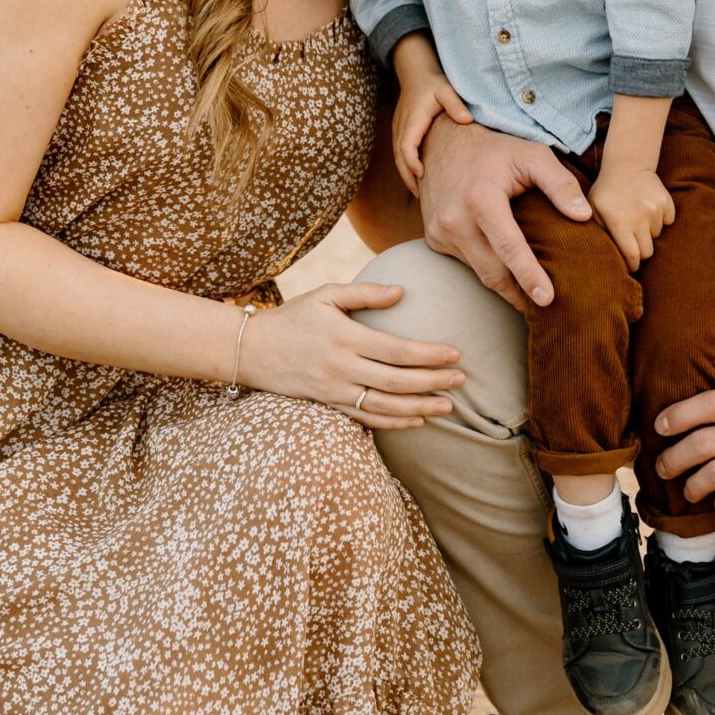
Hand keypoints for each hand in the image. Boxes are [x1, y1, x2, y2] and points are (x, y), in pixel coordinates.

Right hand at [242, 281, 463, 429]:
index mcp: (344, 337)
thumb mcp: (326, 295)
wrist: (252, 349)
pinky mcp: (328, 405)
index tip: (455, 353)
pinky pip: (366, 418)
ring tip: (447, 405)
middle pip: (396, 381)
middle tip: (461, 379)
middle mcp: (341, 367)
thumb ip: (365, 292)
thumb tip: (402, 292)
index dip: (428, 355)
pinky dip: (394, 422)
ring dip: (420, 407)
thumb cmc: (294, 316)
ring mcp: (334, 391)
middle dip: (433, 382)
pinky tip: (417, 419)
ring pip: (385, 406)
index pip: (396, 350)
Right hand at [393, 69, 471, 192]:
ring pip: (398, 158)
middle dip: (408, 177)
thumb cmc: (432, 81)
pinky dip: (406, 167)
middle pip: (399, 158)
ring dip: (406, 175)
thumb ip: (455, 104)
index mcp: (413, 120)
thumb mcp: (446, 89)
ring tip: (420, 194)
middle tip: (421, 196)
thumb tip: (467, 120)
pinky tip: (418, 178)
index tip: (422, 175)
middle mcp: (402, 127)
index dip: (411, 162)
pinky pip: (400, 153)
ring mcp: (398, 130)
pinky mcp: (401, 131)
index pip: (406, 145)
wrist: (416, 71)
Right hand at [417, 114, 590, 311]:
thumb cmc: (495, 150)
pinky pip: (467, 263)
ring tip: (531, 296)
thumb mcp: (532, 154)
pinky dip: (488, 270)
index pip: (508, 246)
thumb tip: (584, 216)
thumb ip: (560, 183)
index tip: (547, 298)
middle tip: (548, 308)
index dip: (529, 275)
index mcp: (480, 198)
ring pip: (479, 272)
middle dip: (520, 294)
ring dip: (505, 286)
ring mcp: (440, 231)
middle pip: (492, 271)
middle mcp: (454, 219)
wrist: (442, 142)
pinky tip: (507, 273)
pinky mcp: (434, 238)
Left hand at [589, 163, 674, 270]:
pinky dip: (660, 220)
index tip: (630, 266)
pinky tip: (649, 210)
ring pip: (657, 236)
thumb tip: (604, 256)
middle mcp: (639, 218)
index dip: (632, 265)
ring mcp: (654, 209)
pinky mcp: (666, 202)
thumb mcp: (594, 211)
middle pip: (648, 252)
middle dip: (641, 252)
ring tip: (638, 220)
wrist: (626, 165)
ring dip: (649, 232)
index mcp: (620, 223)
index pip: (632, 256)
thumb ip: (599, 233)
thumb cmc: (607, 192)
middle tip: (634, 245)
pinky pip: (668, 221)